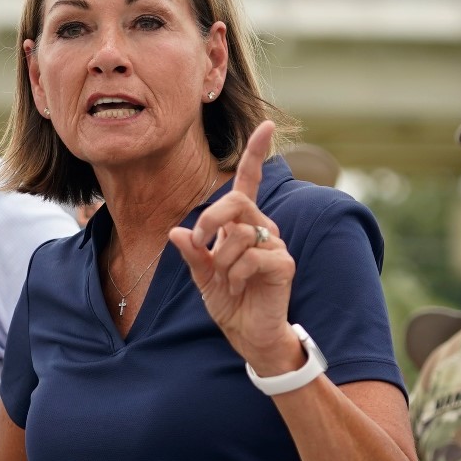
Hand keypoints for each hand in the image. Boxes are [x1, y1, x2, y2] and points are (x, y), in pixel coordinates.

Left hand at [169, 122, 304, 376]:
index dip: (256, 153)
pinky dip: (236, 274)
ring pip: (239, 234)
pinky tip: (239, 287)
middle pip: (235, 201)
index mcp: (243, 224)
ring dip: (221, 260)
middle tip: (201, 244)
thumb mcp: (202, 277)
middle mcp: (263, 227)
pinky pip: (252, 257)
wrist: (249, 335)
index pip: (249, 182)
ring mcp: (276, 244)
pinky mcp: (283, 264)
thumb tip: (176, 233)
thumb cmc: (230, 302)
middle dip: (210, 220)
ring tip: (226, 280)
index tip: (266, 125)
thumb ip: (192, 254)